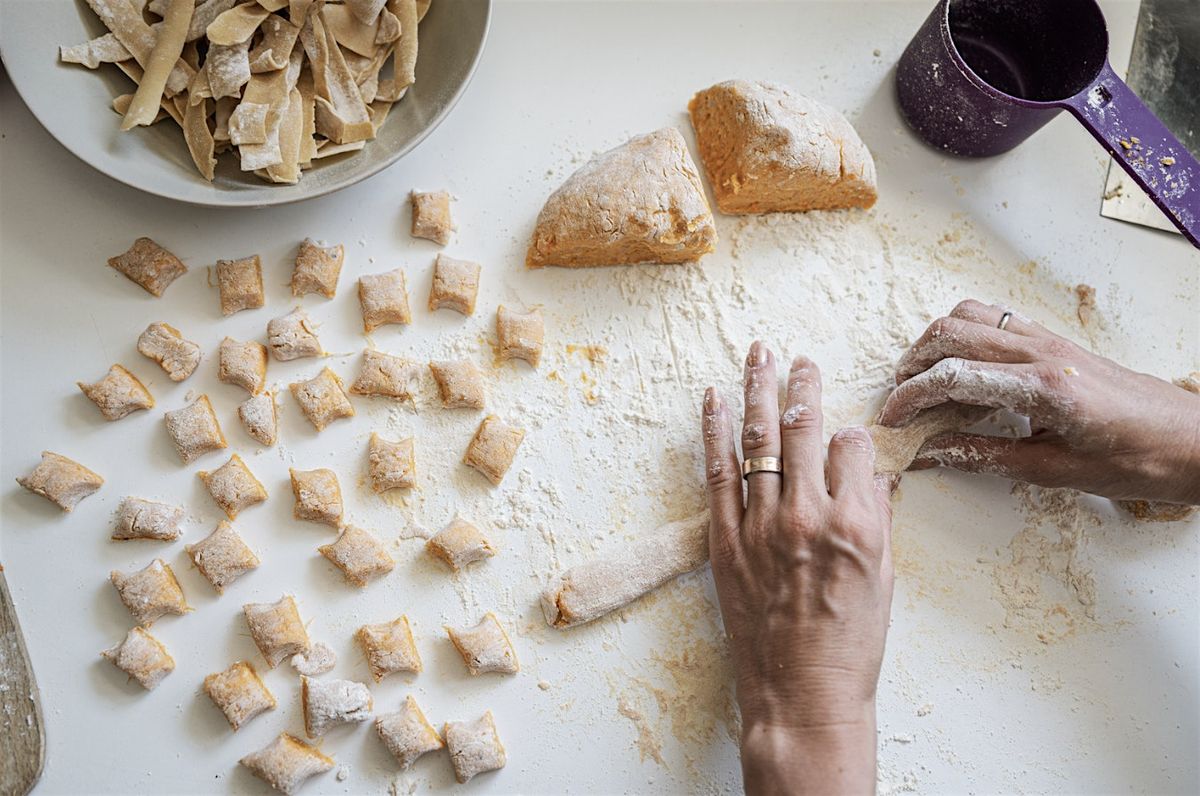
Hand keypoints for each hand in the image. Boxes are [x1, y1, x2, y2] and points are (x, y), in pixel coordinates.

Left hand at [703, 342, 893, 795]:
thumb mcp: (885, 580)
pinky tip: (714, 399)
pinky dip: (713, 433)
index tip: (848, 436)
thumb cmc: (851, 647)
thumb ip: (877, 518)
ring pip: (758, 441)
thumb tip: (872, 475)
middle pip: (805, 431)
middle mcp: (808, 517)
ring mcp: (761, 527)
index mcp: (856, 525)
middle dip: (803, 387)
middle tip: (800, 360)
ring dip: (758, 391)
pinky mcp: (725, 542)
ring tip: (758, 354)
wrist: (801, 696)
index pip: (853, 448)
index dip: (852, 437)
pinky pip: (717, 474)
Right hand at [880, 299, 1199, 504]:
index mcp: (1044, 388)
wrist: (1193, 440)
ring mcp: (1048, 339)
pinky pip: (992, 319)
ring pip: (967, 316)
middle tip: (899, 401)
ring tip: (921, 379)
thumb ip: (987, 456)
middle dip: (912, 365)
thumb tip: (933, 452)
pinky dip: (962, 335)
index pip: (954, 376)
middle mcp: (1042, 352)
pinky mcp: (1054, 339)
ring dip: (933, 343)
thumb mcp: (1056, 471)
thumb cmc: (1137, 460)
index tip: (892, 420)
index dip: (912, 397)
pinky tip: (960, 367)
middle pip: (950, 334)